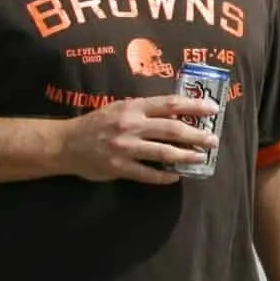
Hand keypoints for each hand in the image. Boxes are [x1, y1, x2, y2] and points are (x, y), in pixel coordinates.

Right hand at [55, 94, 219, 183]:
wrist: (66, 143)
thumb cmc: (96, 123)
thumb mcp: (119, 108)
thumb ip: (144, 110)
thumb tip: (176, 113)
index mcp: (133, 107)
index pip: (170, 104)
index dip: (194, 106)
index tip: (213, 109)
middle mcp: (131, 125)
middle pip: (173, 129)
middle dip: (197, 134)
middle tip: (213, 140)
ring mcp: (126, 148)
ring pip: (164, 152)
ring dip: (186, 156)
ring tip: (201, 158)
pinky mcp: (119, 168)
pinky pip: (148, 174)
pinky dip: (164, 176)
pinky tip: (176, 176)